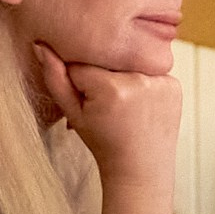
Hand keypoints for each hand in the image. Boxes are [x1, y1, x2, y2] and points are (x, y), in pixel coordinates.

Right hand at [35, 42, 181, 174]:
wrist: (141, 168)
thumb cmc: (104, 143)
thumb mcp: (73, 114)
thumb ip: (55, 78)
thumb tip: (40, 45)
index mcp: (110, 88)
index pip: (82, 64)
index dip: (79, 82)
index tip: (87, 102)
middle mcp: (138, 80)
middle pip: (107, 60)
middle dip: (101, 76)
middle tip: (107, 105)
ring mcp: (160, 81)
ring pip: (128, 62)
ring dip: (122, 76)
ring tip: (123, 104)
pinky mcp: (174, 84)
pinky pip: (149, 70)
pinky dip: (143, 82)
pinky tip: (140, 104)